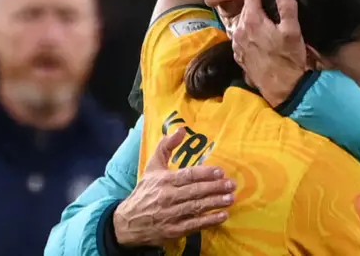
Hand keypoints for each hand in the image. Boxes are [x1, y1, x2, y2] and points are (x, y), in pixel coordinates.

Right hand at [113, 128, 235, 246]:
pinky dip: (209, 221)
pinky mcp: (174, 230)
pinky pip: (194, 224)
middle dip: (215, 187)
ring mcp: (171, 215)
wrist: (128, 222)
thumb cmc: (145, 191)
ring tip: (230, 198)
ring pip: (197, 207)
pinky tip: (222, 216)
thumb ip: (166, 146)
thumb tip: (181, 129)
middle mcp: (168, 197)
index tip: (221, 172)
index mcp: (164, 180)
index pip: (188, 175)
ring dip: (215, 203)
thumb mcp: (152, 166)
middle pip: (195, 191)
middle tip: (232, 185)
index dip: (205, 173)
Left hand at [232, 0, 306, 106]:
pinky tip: (259, 37)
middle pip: (245, 8)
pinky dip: (248, 33)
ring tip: (264, 18)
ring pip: (241, 23)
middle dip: (254, 2)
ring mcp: (236, 44)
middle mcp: (239, 30)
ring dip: (250, 18)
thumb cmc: (288, 59)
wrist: (281, 88)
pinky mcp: (238, 56)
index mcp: (252, 20)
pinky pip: (240, 37)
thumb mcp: (293, 31)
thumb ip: (287, 7)